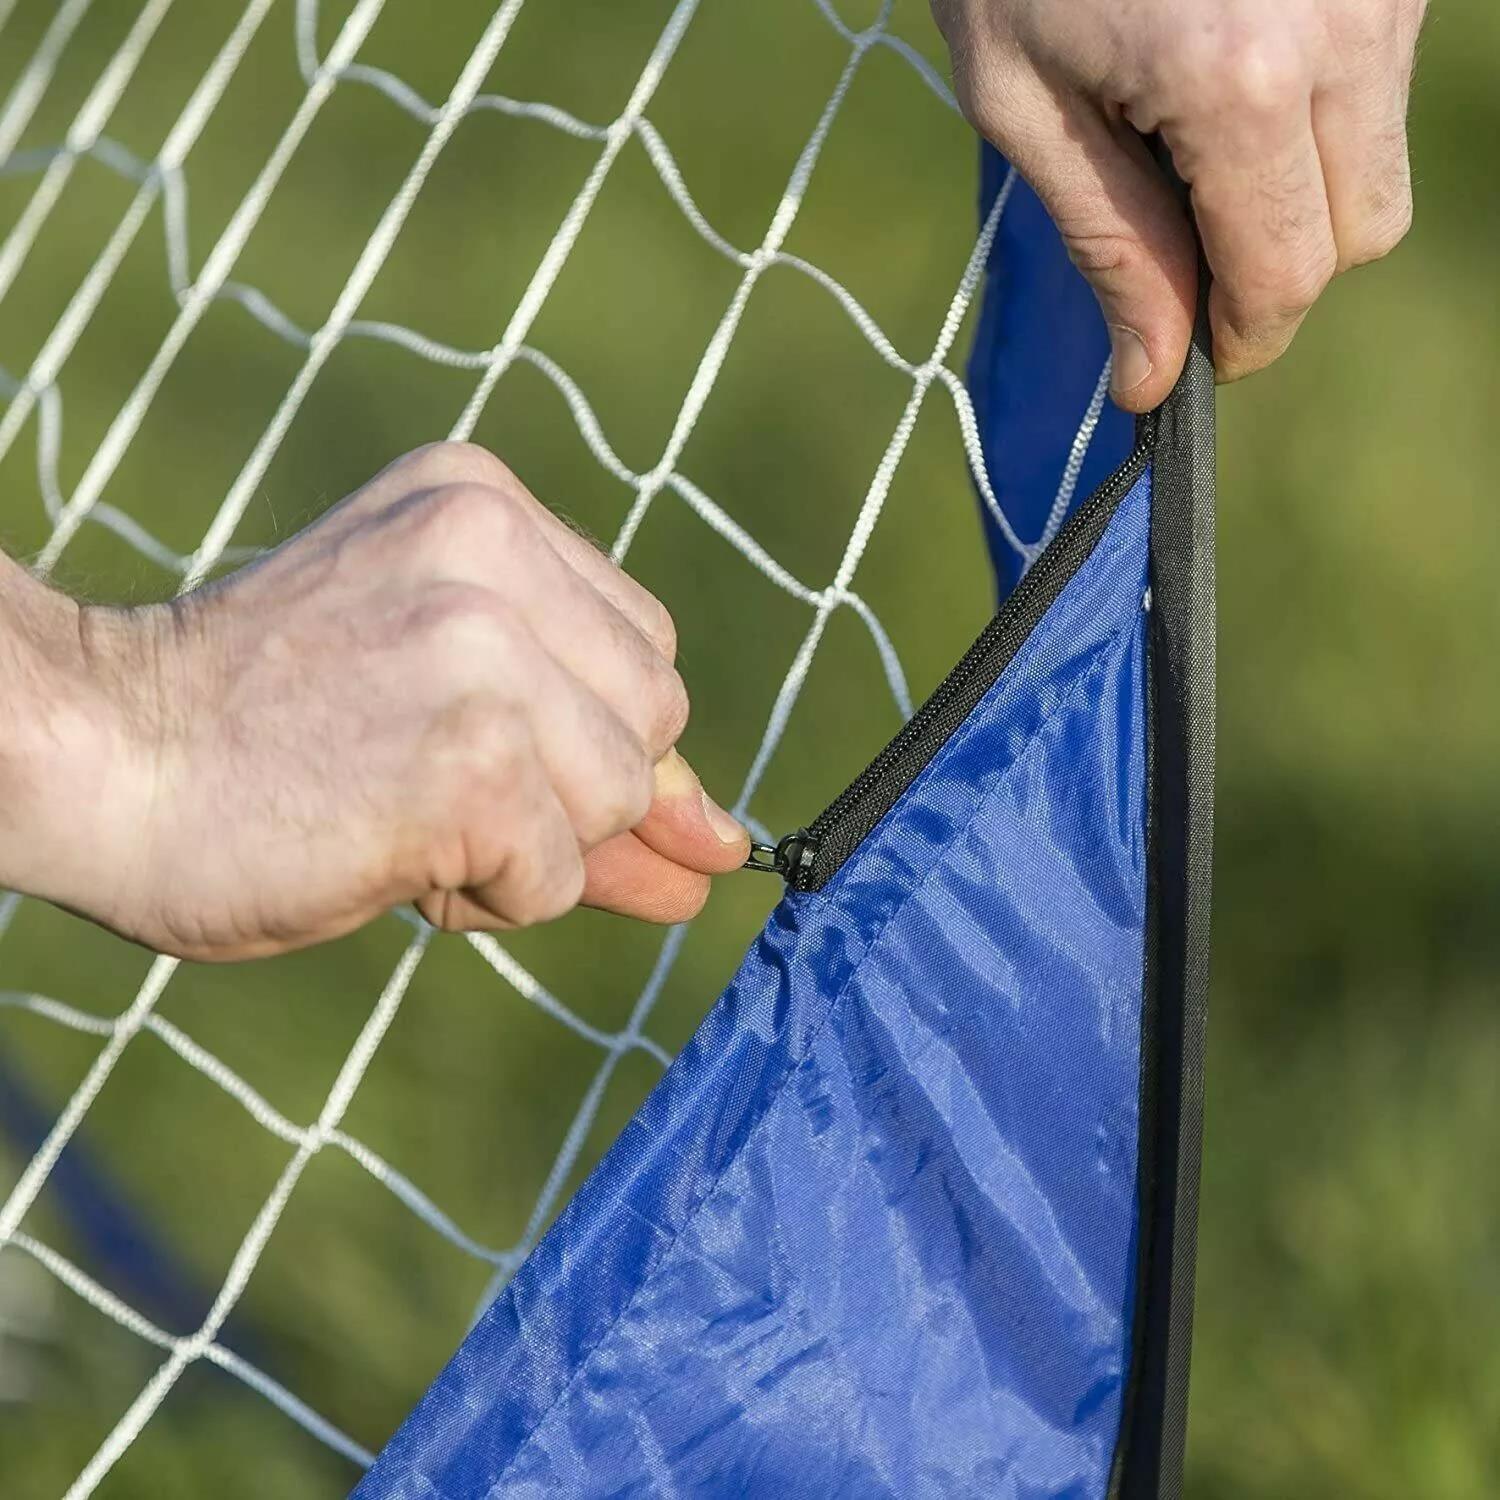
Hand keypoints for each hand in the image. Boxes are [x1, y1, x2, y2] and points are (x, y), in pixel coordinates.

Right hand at [4, 443, 748, 960]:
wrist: (94, 757)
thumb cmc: (254, 733)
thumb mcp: (435, 696)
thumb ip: (593, 757)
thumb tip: (728, 850)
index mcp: (482, 505)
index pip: (640, 648)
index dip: (584, 734)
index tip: (483, 752)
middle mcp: (493, 551)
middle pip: (654, 720)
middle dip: (570, 787)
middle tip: (428, 783)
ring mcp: (486, 649)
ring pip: (621, 797)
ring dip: (531, 845)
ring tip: (400, 814)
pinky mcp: (473, 757)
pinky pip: (559, 873)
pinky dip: (491, 896)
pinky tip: (388, 852)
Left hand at [931, 0, 1424, 405]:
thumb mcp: (1023, 104)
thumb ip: (1109, 245)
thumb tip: (1155, 376)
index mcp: (1238, 83)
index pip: (1286, 275)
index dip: (1242, 338)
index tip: (1194, 357)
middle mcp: (1342, 26)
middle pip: (1360, 231)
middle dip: (1277, 270)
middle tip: (1186, 250)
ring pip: (1378, 161)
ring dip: (1298, 190)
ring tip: (1191, 135)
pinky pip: (1379, 84)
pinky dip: (1316, 116)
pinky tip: (1231, 72)